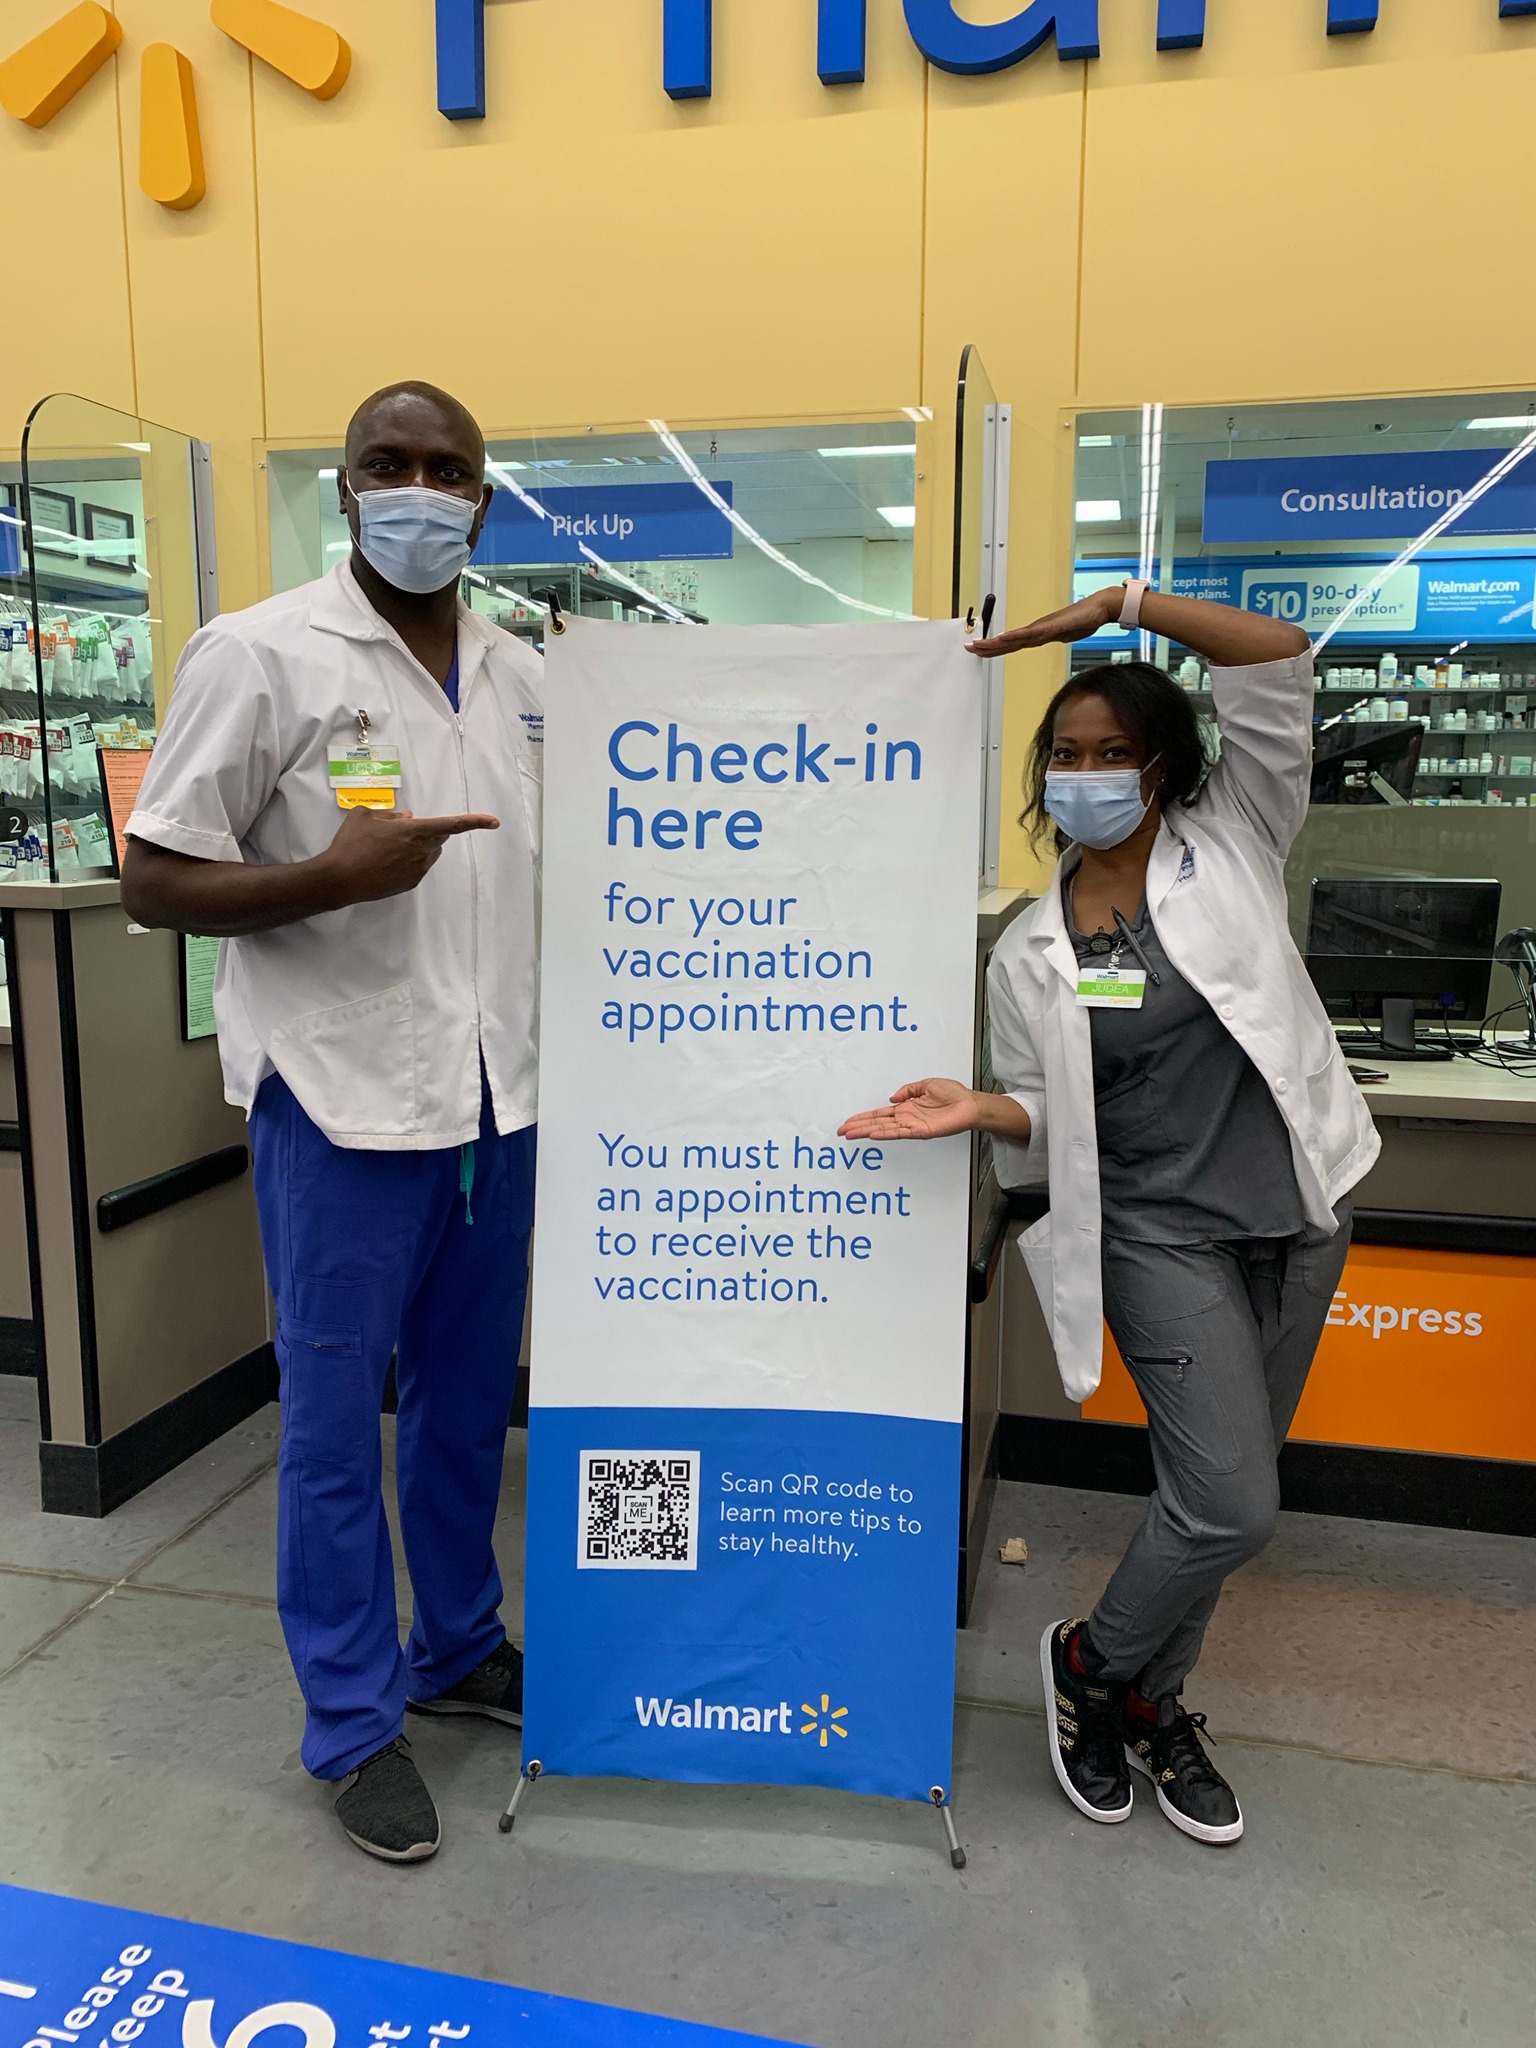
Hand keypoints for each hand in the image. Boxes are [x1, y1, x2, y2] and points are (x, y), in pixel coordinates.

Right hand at [316, 804, 499, 907]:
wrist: (340, 878)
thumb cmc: (351, 843)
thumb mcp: (364, 816)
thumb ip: (390, 814)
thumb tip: (405, 818)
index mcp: (414, 830)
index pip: (451, 824)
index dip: (475, 822)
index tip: (494, 822)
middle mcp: (422, 851)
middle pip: (438, 837)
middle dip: (429, 831)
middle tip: (402, 831)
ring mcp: (418, 870)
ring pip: (429, 853)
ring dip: (419, 847)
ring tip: (388, 848)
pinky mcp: (410, 884)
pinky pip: (418, 867)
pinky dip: (409, 861)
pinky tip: (385, 863)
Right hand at [838, 1077, 979, 1142]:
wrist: (969, 1104)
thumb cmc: (954, 1095)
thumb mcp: (926, 1084)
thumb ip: (908, 1090)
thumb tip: (892, 1096)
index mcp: (907, 1108)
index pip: (880, 1114)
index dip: (864, 1117)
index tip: (850, 1121)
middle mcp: (907, 1118)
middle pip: (877, 1123)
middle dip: (858, 1127)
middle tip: (842, 1131)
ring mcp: (912, 1126)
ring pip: (883, 1129)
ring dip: (866, 1132)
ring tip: (850, 1134)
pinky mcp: (921, 1131)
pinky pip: (899, 1133)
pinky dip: (885, 1134)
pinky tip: (872, 1135)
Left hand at [967, 585, 1120, 657]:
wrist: (1099, 608)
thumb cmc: (1084, 619)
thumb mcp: (1065, 635)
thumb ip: (1054, 638)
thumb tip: (1048, 640)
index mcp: (1037, 634)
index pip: (1011, 644)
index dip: (994, 648)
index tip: (980, 651)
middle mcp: (1036, 630)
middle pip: (1007, 641)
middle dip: (987, 646)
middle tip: (969, 648)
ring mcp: (1041, 627)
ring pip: (1013, 638)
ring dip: (994, 642)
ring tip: (978, 645)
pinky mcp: (1050, 627)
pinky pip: (1029, 634)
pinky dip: (1014, 636)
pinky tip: (1002, 638)